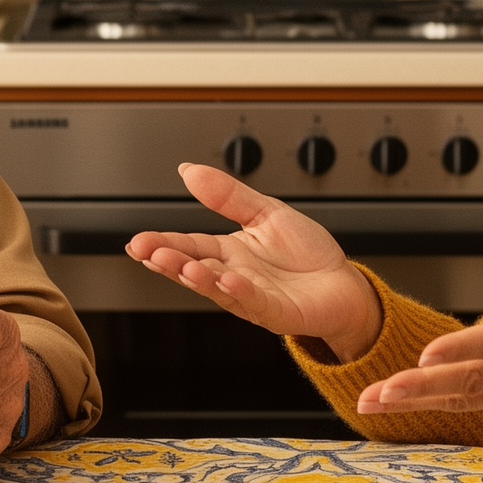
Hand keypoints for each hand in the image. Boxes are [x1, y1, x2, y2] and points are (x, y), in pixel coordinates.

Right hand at [125, 163, 382, 362]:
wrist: (343, 284)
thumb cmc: (307, 253)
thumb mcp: (266, 212)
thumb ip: (227, 195)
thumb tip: (188, 170)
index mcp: (229, 252)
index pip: (189, 245)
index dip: (163, 243)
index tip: (139, 241)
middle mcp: (234, 276)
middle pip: (195, 268)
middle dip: (169, 261)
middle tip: (147, 252)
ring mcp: (253, 296)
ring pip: (218, 289)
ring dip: (199, 278)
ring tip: (183, 266)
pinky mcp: (277, 312)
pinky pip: (256, 302)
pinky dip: (241, 292)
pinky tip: (228, 280)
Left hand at [355, 228, 482, 414]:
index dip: (461, 349)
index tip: (426, 355)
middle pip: (469, 380)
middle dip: (420, 388)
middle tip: (380, 391)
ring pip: (461, 399)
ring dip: (415, 403)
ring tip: (371, 402)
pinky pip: (470, 406)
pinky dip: (432, 407)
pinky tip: (398, 406)